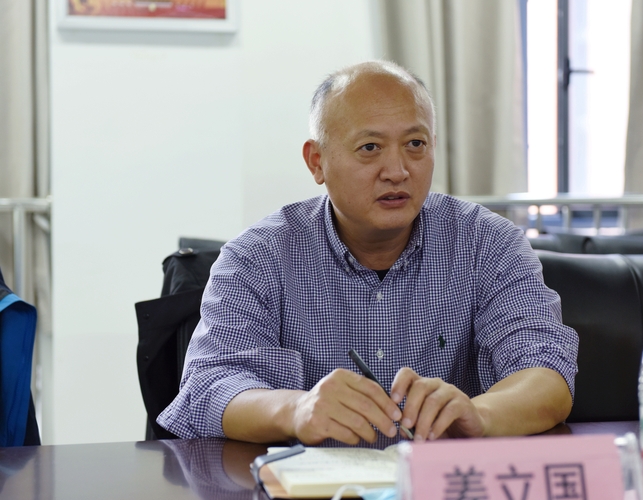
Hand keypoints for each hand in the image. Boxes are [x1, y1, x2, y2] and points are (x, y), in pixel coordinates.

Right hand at [288, 369, 402, 444]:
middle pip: (366, 405)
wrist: (298, 412)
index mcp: (340, 376)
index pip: (370, 388)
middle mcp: (330, 387)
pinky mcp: (318, 422)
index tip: (397, 415)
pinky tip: (356, 438)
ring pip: (357, 421)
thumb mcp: (342, 390)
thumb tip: (391, 410)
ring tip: (374, 436)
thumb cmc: (327, 402)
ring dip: (370, 432)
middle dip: (383, 420)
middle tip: (391, 430)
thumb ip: (363, 394)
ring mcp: (323, 405)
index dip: (387, 403)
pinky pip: (346, 433)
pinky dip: (355, 438)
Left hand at [391, 368, 486, 440]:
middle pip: (419, 387)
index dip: (398, 384)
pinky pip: (449, 411)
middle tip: (405, 425)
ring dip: (423, 421)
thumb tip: (401, 430)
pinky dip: (438, 425)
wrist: (470, 426)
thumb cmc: (442, 423)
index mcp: (422, 385)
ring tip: (419, 438)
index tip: (393, 400)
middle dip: (410, 407)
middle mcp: (435, 384)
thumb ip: (411, 425)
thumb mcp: (423, 424)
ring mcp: (450, 391)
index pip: (407, 374)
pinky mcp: (463, 403)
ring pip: (433, 401)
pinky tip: (432, 436)